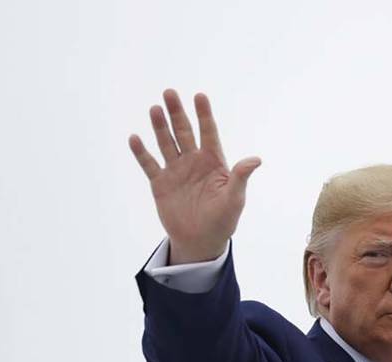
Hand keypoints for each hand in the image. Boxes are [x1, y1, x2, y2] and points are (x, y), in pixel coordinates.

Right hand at [128, 89, 260, 263]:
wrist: (201, 240)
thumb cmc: (223, 219)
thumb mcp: (234, 199)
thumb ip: (241, 177)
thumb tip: (256, 159)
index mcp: (213, 162)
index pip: (208, 133)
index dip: (204, 115)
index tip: (199, 96)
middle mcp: (193, 161)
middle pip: (184, 132)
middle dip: (177, 113)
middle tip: (170, 93)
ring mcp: (176, 170)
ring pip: (166, 143)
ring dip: (160, 127)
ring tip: (155, 109)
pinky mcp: (160, 183)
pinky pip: (149, 164)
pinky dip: (142, 152)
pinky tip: (135, 138)